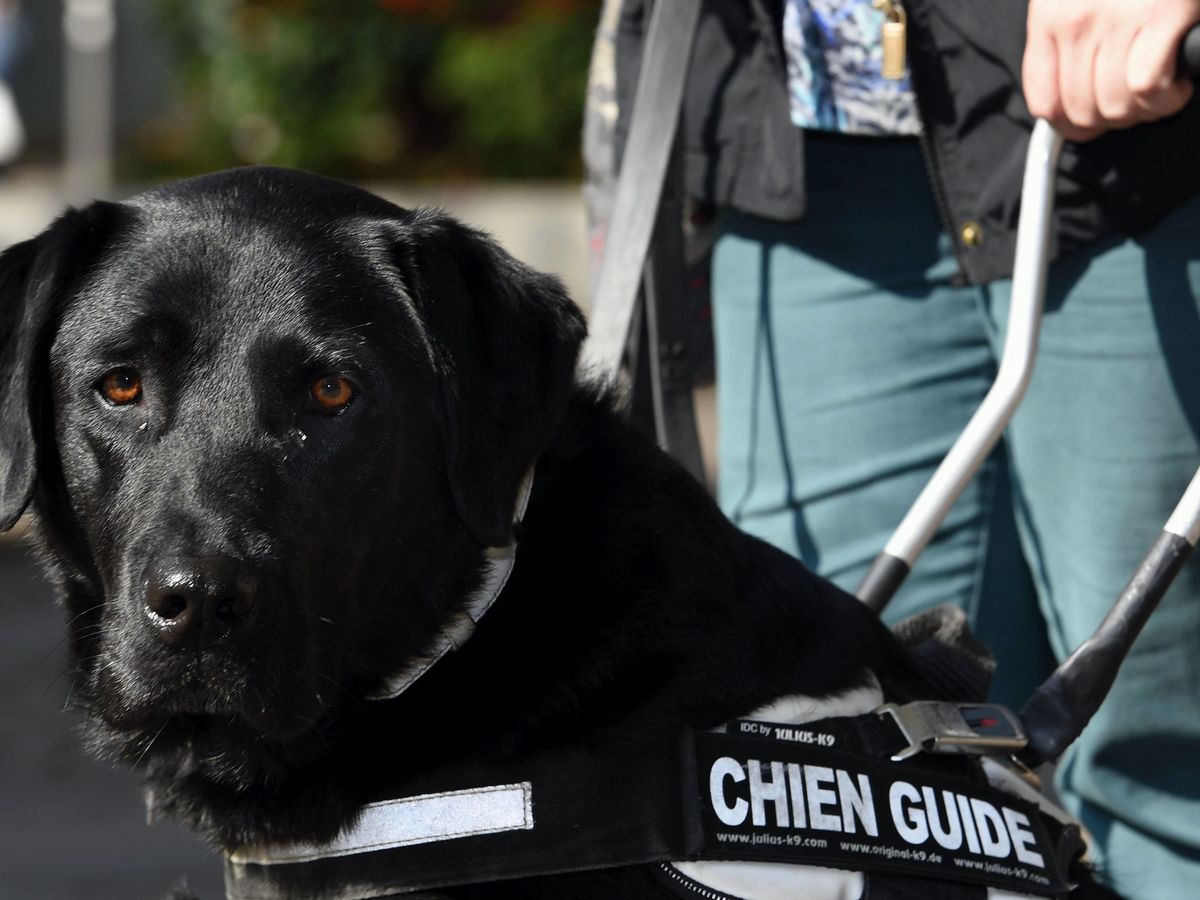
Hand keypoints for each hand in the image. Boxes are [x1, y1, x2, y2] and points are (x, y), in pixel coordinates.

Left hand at [1023, 0, 1199, 140]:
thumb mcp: (1075, 0)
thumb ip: (1067, 42)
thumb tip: (1072, 100)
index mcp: (1050, 18)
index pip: (1043, 102)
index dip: (1070, 128)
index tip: (1093, 124)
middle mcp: (1077, 22)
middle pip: (1082, 111)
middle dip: (1115, 121)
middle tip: (1138, 104)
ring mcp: (1117, 19)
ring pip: (1116, 106)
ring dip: (1145, 111)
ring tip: (1161, 92)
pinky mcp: (1161, 15)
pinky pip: (1148, 87)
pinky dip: (1166, 97)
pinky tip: (1177, 83)